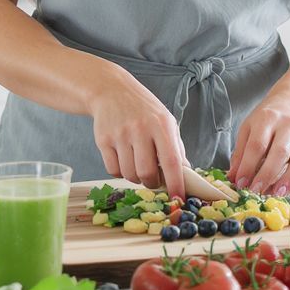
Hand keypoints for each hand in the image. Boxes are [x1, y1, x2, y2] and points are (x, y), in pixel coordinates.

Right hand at [90, 68, 187, 199]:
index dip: (176, 183)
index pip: (171, 161)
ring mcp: (120, 134)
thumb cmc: (143, 109)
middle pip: (147, 173)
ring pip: (129, 174)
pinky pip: (113, 170)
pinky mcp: (103, 140)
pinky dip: (120, 172)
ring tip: (137, 164)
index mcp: (161, 124)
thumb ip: (176, 147)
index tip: (178, 198)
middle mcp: (140, 128)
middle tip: (153, 178)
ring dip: (135, 177)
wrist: (111, 90)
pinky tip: (123, 158)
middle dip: (152, 183)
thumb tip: (185, 174)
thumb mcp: (165, 120)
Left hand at [227, 98, 289, 196]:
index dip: (247, 166)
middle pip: (280, 152)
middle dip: (267, 175)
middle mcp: (288, 126)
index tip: (240, 183)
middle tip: (256, 191)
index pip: (257, 145)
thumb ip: (240, 151)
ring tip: (278, 192)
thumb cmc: (268, 118)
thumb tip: (234, 176)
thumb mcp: (248, 127)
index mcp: (267, 119)